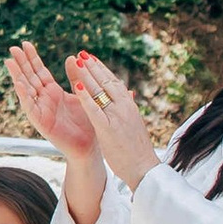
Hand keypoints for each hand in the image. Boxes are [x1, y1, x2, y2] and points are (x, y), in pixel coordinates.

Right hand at [7, 40, 96, 159]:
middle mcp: (44, 99)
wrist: (90, 147)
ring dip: (17, 76)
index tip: (25, 43)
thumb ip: (75, 77)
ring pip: (26, 90)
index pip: (39, 71)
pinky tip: (19, 84)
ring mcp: (41, 110)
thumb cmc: (87, 122)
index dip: (32, 58)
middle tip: (12, 48)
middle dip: (21, 63)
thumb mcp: (82, 94)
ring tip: (9, 62)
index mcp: (53, 92)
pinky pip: (30, 108)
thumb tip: (72, 56)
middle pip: (30, 77)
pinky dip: (24, 96)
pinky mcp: (41, 123)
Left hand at [68, 50, 158, 188]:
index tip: (92, 59)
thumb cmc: (137, 150)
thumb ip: (127, 109)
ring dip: (88, 75)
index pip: (114, 82)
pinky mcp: (108, 128)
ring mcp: (117, 117)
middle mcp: (124, 107)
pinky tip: (77, 86)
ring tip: (78, 62)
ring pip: (100, 91)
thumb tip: (127, 95)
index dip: (101, 69)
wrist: (144, 168)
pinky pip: (94, 109)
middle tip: (82, 54)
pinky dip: (86, 96)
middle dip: (93, 67)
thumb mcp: (132, 124)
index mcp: (129, 106)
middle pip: (107, 82)